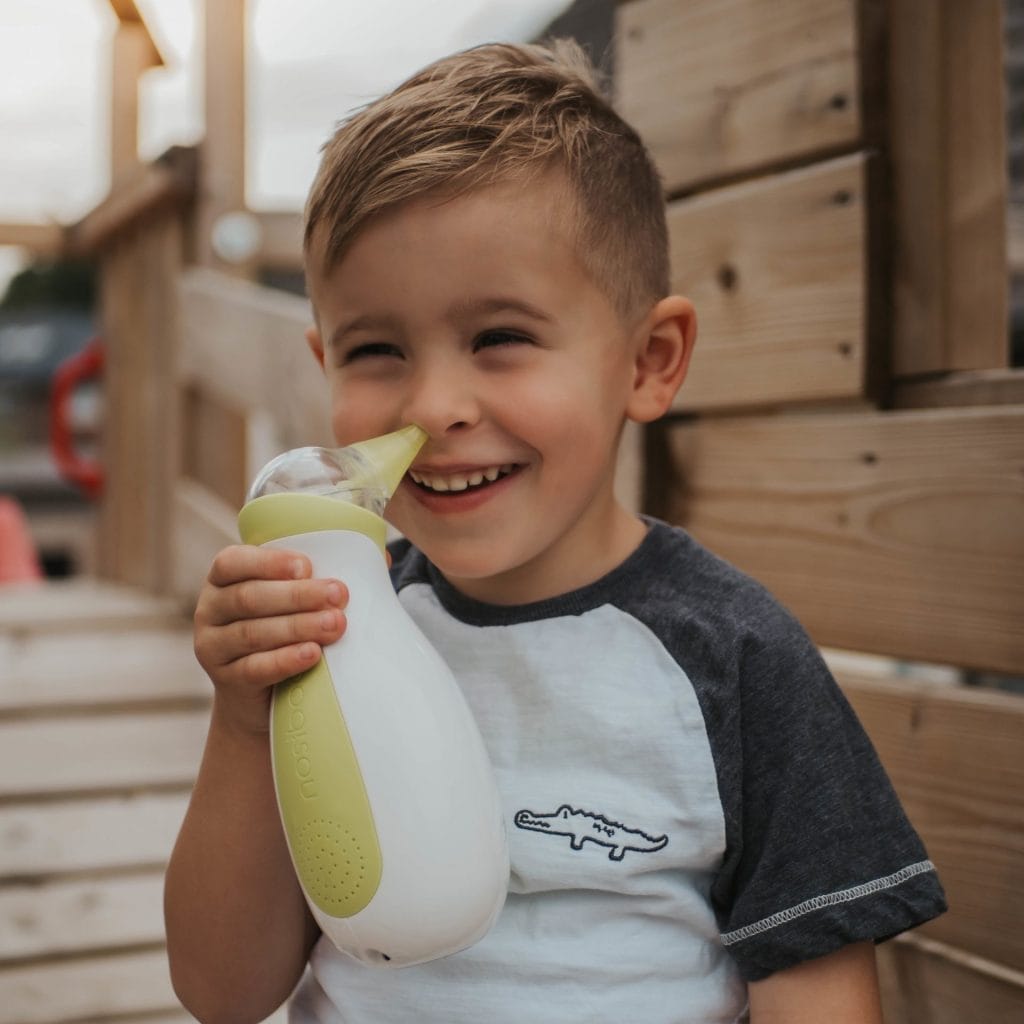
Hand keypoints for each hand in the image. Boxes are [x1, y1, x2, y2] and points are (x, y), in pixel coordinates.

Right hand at [193, 545, 347, 733]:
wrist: (262, 697)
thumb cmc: (285, 630)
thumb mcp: (295, 600)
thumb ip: (323, 574)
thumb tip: (380, 557)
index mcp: (224, 578)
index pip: (233, 561)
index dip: (268, 562)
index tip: (307, 566)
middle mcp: (210, 609)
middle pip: (249, 597)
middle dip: (297, 595)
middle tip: (339, 595)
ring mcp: (212, 647)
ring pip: (253, 633)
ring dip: (298, 627)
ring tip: (335, 625)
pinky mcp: (225, 682)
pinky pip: (254, 669)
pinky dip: (285, 660)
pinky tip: (312, 655)